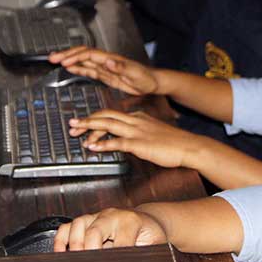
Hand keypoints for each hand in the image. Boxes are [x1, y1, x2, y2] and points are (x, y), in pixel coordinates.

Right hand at [49, 46, 159, 95]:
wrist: (153, 83)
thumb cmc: (146, 78)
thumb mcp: (135, 74)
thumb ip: (121, 67)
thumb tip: (108, 61)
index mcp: (111, 60)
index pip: (89, 55)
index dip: (75, 57)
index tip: (64, 61)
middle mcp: (106, 61)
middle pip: (82, 54)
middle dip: (66, 55)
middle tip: (52, 58)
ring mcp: (105, 67)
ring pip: (83, 60)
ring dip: (69, 60)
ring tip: (55, 61)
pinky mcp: (105, 75)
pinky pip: (88, 69)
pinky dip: (77, 68)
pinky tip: (70, 69)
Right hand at [53, 208, 167, 251]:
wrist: (146, 220)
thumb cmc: (150, 235)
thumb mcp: (155, 245)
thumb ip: (147, 259)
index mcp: (131, 222)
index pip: (120, 243)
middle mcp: (111, 216)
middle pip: (94, 232)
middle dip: (90, 252)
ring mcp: (96, 216)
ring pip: (78, 226)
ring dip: (75, 247)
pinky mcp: (85, 220)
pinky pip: (67, 227)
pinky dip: (60, 241)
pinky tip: (61, 256)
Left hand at [70, 110, 199, 169]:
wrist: (189, 146)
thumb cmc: (173, 142)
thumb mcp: (152, 131)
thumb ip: (137, 132)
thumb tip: (123, 138)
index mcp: (137, 117)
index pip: (110, 113)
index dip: (94, 117)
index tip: (82, 122)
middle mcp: (134, 121)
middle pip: (105, 116)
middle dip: (86, 120)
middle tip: (72, 124)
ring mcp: (137, 131)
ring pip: (108, 125)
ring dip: (90, 128)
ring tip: (76, 133)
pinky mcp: (139, 144)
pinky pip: (117, 143)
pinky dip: (103, 144)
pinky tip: (93, 148)